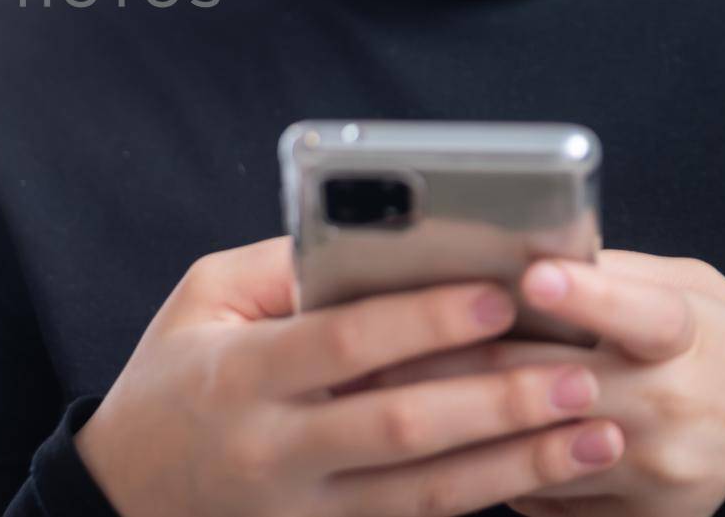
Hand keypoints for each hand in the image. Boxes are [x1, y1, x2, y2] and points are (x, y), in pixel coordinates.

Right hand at [72, 235, 624, 516]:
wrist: (129, 490)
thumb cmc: (170, 376)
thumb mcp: (200, 299)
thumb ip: (280, 267)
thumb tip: (371, 235)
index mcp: (241, 374)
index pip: (343, 344)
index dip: (424, 321)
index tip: (497, 296)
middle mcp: (274, 448)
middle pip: (402, 427)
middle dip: (499, 401)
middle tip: (577, 372)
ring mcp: (303, 508)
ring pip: (426, 493)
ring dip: (519, 465)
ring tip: (596, 435)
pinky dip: (485, 498)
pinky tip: (544, 475)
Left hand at [353, 251, 724, 516]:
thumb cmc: (688, 329)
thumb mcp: (669, 284)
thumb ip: (597, 272)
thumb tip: (500, 249)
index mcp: (691, 334)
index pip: (642, 315)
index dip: (588, 298)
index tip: (532, 277)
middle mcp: (680, 407)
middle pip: (554, 384)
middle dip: (459, 363)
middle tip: (381, 346)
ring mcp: (663, 472)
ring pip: (533, 447)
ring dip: (452, 421)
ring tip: (378, 394)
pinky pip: (542, 497)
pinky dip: (484, 467)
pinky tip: (431, 446)